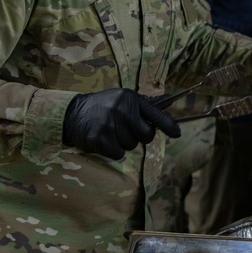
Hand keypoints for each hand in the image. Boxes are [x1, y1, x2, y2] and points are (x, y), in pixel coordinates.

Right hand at [63, 88, 180, 159]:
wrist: (72, 113)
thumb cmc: (103, 106)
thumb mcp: (123, 99)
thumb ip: (145, 103)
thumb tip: (170, 98)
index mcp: (131, 99)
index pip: (155, 113)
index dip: (168, 125)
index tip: (178, 134)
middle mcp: (122, 110)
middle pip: (146, 135)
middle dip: (139, 137)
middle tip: (126, 130)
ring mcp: (111, 124)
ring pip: (131, 146)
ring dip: (123, 143)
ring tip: (110, 131)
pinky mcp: (100, 138)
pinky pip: (118, 154)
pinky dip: (112, 151)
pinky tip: (104, 140)